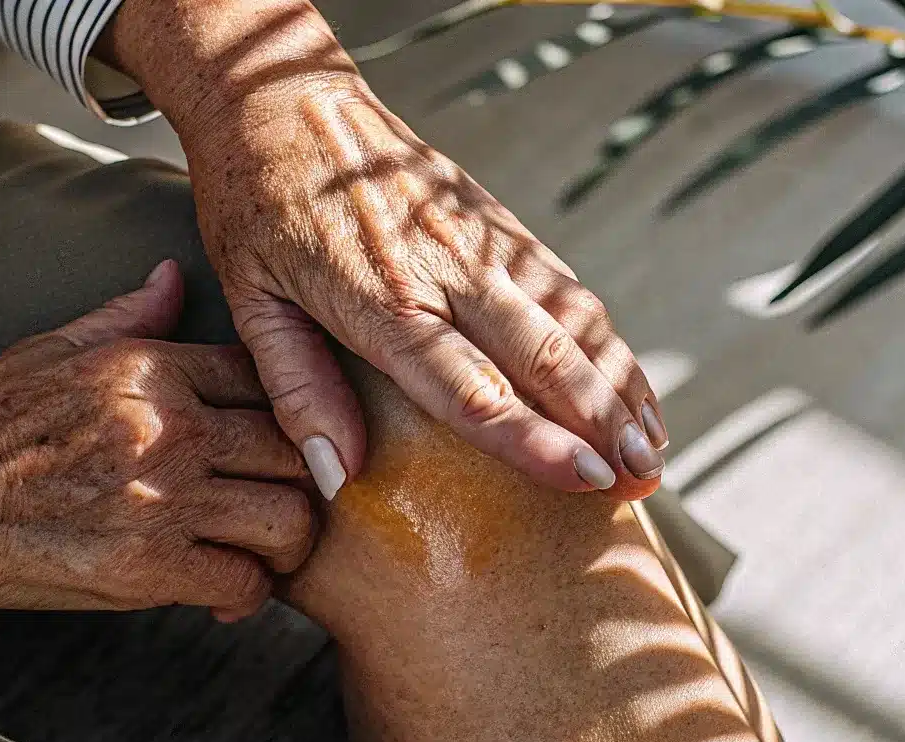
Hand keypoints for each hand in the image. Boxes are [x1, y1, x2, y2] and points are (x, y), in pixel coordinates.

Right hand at [0, 260, 313, 621]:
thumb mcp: (49, 348)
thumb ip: (125, 317)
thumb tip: (173, 275)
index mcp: (150, 368)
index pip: (263, 378)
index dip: (279, 411)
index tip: (262, 444)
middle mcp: (170, 428)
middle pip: (293, 449)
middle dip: (295, 480)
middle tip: (274, 503)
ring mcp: (164, 499)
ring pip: (288, 521)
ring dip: (283, 545)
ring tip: (259, 553)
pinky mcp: (148, 567)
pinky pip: (244, 584)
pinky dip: (245, 597)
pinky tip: (222, 596)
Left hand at [101, 0, 667, 499]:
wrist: (282, 98)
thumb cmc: (257, 206)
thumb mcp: (250, 301)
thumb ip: (298, 391)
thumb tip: (336, 477)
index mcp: (381, 301)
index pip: (471, 386)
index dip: (535, 439)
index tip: (587, 480)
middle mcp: (444, 270)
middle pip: (543, 356)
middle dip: (602, 423)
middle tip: (642, 480)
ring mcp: (479, 242)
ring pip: (571, 320)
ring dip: (619, 387)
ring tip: (654, 448)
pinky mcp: (496, 222)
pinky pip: (565, 287)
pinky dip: (606, 342)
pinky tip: (629, 386)